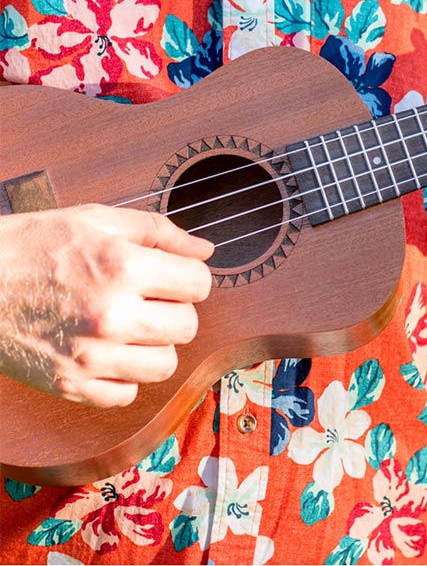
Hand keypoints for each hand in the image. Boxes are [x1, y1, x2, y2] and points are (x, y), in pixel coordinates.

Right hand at [0, 204, 213, 407]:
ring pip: (164, 365)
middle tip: (150, 299)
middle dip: (176, 309)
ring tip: (131, 327)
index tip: (173, 275)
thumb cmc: (34, 244)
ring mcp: (90, 356)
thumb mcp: (98, 219)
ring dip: (155, 345)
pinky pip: (126, 394)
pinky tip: (109, 352)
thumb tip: (205, 250)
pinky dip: (124, 376)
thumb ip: (160, 232)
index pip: (199, 284)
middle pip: (187, 326)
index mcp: (123, 267)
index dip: (189, 276)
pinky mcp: (69, 385)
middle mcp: (111, 314)